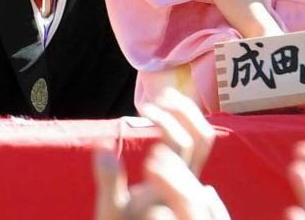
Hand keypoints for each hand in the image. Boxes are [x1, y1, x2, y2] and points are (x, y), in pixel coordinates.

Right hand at [94, 90, 224, 219]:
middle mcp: (187, 181)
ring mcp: (188, 179)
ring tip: (167, 97)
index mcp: (172, 187)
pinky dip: (187, 124)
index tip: (143, 108)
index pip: (181, 143)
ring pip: (203, 139)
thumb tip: (102, 145)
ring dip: (188, 114)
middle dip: (183, 111)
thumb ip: (110, 181)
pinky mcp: (184, 178)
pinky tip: (168, 115)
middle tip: (160, 95)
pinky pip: (196, 144)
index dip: (165, 120)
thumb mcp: (111, 211)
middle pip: (201, 137)